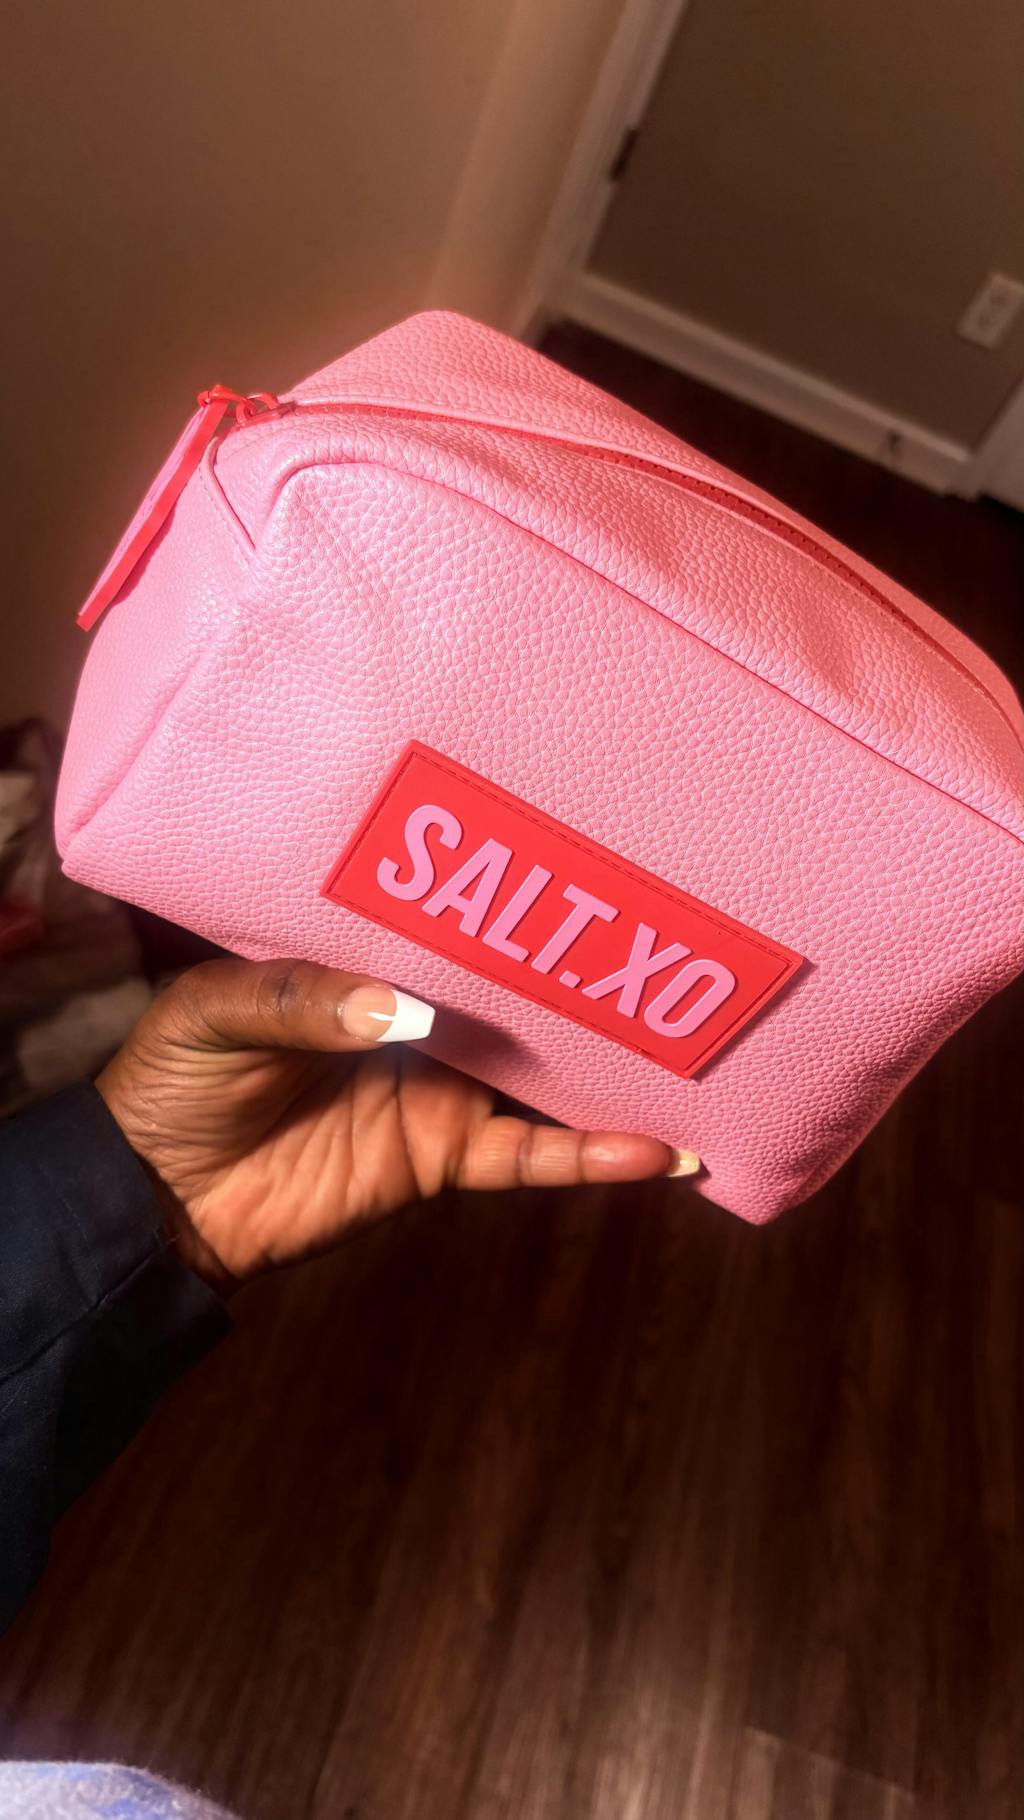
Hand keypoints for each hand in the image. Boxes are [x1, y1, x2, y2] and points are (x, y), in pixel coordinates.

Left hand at [97, 958, 698, 1292]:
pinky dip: (589, 1156)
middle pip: (516, 993)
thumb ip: (304, 1000)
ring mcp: (439, 1088)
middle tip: (663, 940)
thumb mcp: (215, 1012)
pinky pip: (527, 1157)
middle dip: (581, 970)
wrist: (156, 1195)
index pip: (451, 923)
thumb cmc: (174, 1080)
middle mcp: (418, 1018)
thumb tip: (408, 1012)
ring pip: (543, 1073)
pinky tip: (655, 1151)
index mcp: (366, 963)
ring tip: (693, 1045)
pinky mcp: (443, 1156)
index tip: (574, 866)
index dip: (506, 900)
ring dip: (611, 1063)